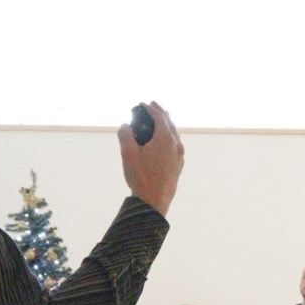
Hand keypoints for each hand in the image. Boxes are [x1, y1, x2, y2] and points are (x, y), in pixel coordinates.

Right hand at [117, 101, 183, 216]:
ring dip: (166, 126)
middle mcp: (176, 146)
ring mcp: (179, 157)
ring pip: (174, 135)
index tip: (143, 103)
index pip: (160, 117)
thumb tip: (125, 126)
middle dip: (161, 113)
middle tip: (153, 106)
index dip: (151, 108)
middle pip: (170, 124)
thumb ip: (125, 134)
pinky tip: (162, 142)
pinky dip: (168, 138)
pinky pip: (175, 146)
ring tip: (159, 121)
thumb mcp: (128, 152)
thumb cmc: (141, 176)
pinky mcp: (178, 166)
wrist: (154, 201)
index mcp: (166, 139)